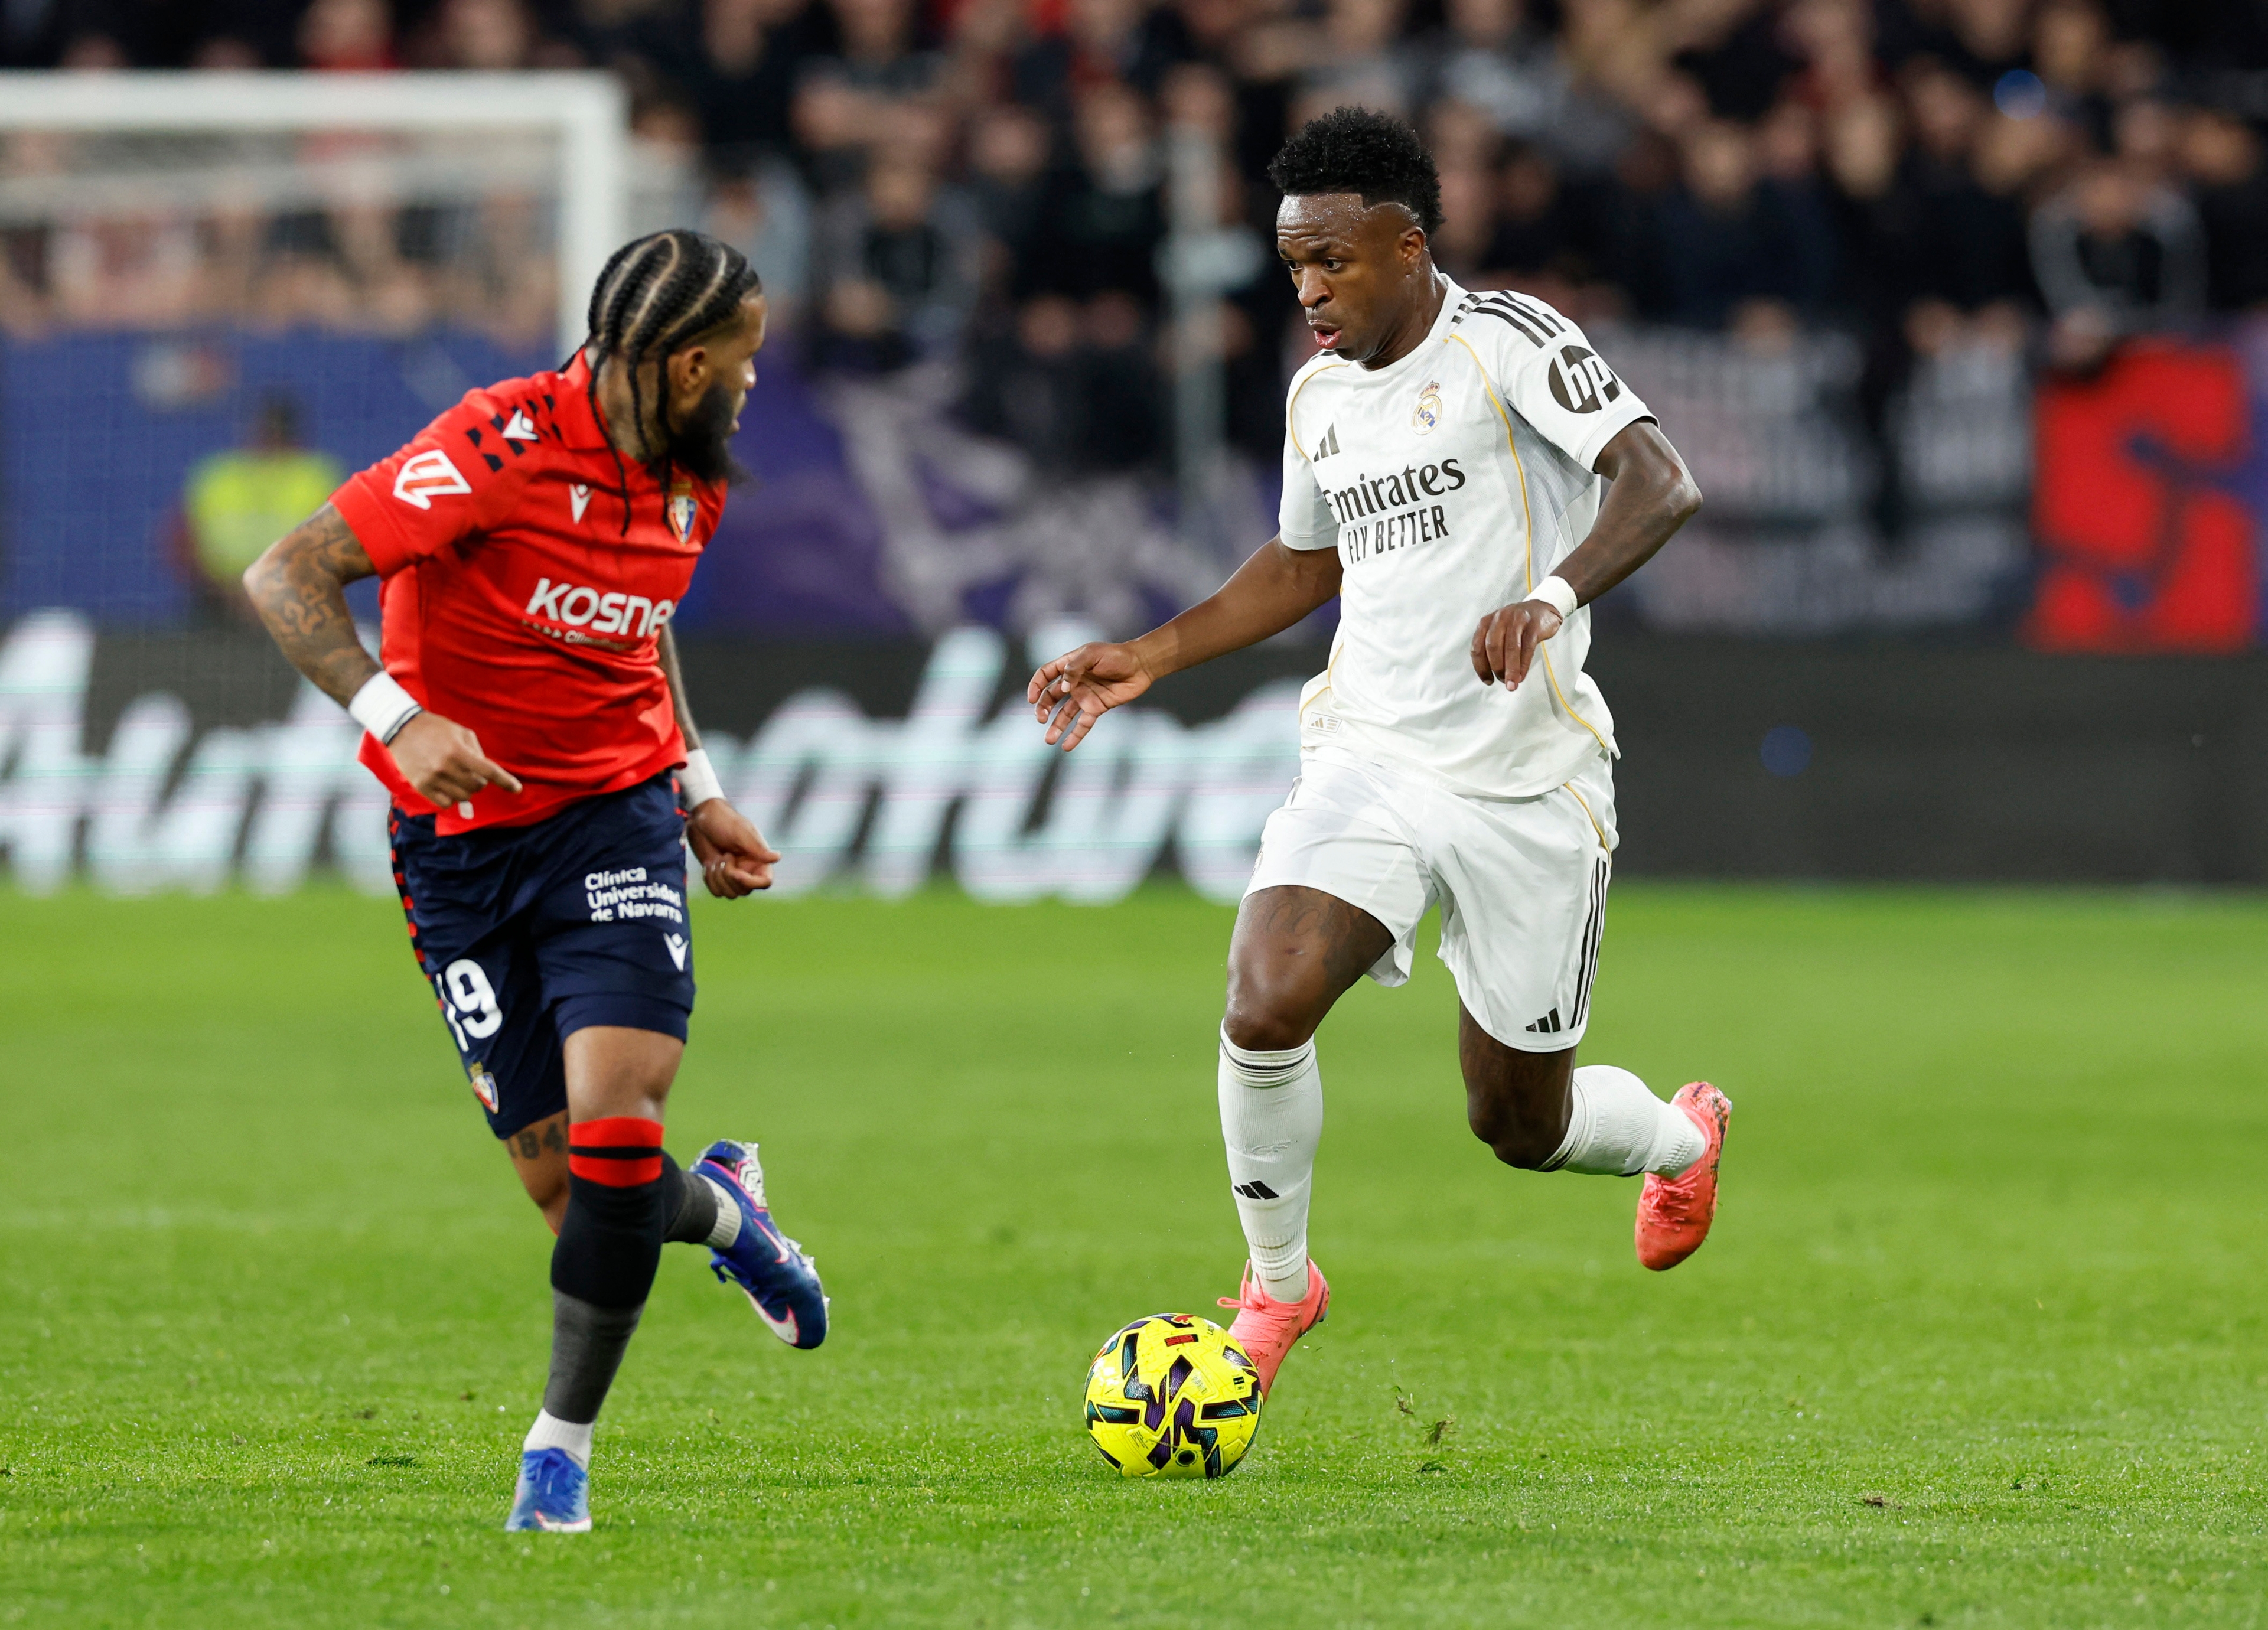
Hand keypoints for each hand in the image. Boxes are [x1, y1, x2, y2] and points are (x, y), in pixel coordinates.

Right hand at [389, 711, 523, 807]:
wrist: (402, 728)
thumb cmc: (436, 728)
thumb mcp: (461, 732)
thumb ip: (476, 752)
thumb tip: (486, 774)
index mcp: (458, 751)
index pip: (488, 771)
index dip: (505, 781)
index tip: (516, 789)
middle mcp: (446, 767)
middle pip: (477, 787)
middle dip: (480, 781)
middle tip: (472, 773)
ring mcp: (433, 778)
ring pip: (463, 797)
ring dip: (466, 790)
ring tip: (458, 777)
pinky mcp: (421, 786)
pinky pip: (446, 803)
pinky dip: (451, 798)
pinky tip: (447, 786)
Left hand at [686, 798, 779, 897]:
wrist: (702, 819)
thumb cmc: (724, 821)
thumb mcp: (740, 833)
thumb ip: (757, 849)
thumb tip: (777, 857)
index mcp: (759, 858)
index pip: (765, 882)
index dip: (751, 883)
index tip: (736, 873)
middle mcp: (749, 869)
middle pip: (744, 891)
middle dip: (729, 876)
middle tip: (723, 855)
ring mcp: (733, 875)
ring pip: (730, 894)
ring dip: (717, 878)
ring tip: (715, 859)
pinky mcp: (719, 877)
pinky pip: (717, 892)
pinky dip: (709, 881)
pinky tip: (709, 864)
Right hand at [1027, 642, 1155, 750]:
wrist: (1140, 665)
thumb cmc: (1116, 655)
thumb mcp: (1092, 655)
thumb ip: (1074, 669)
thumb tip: (1062, 687)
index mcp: (1069, 665)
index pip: (1045, 675)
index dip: (1036, 686)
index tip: (1031, 699)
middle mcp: (1074, 682)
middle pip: (1051, 696)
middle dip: (1043, 708)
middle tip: (1040, 718)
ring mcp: (1085, 696)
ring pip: (1065, 714)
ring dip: (1056, 726)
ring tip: (1049, 740)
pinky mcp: (1096, 708)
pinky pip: (1083, 723)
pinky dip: (1075, 735)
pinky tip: (1066, 746)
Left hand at [1469, 599, 1564, 690]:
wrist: (1541, 610)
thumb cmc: (1516, 626)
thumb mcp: (1499, 632)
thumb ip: (1492, 649)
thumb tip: (1491, 676)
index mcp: (1486, 622)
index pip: (1477, 647)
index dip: (1481, 667)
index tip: (1488, 681)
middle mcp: (1500, 618)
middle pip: (1493, 647)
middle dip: (1497, 668)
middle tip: (1502, 681)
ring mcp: (1517, 619)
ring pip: (1511, 648)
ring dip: (1511, 669)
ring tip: (1512, 684)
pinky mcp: (1533, 624)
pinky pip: (1527, 647)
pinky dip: (1524, 664)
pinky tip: (1522, 675)